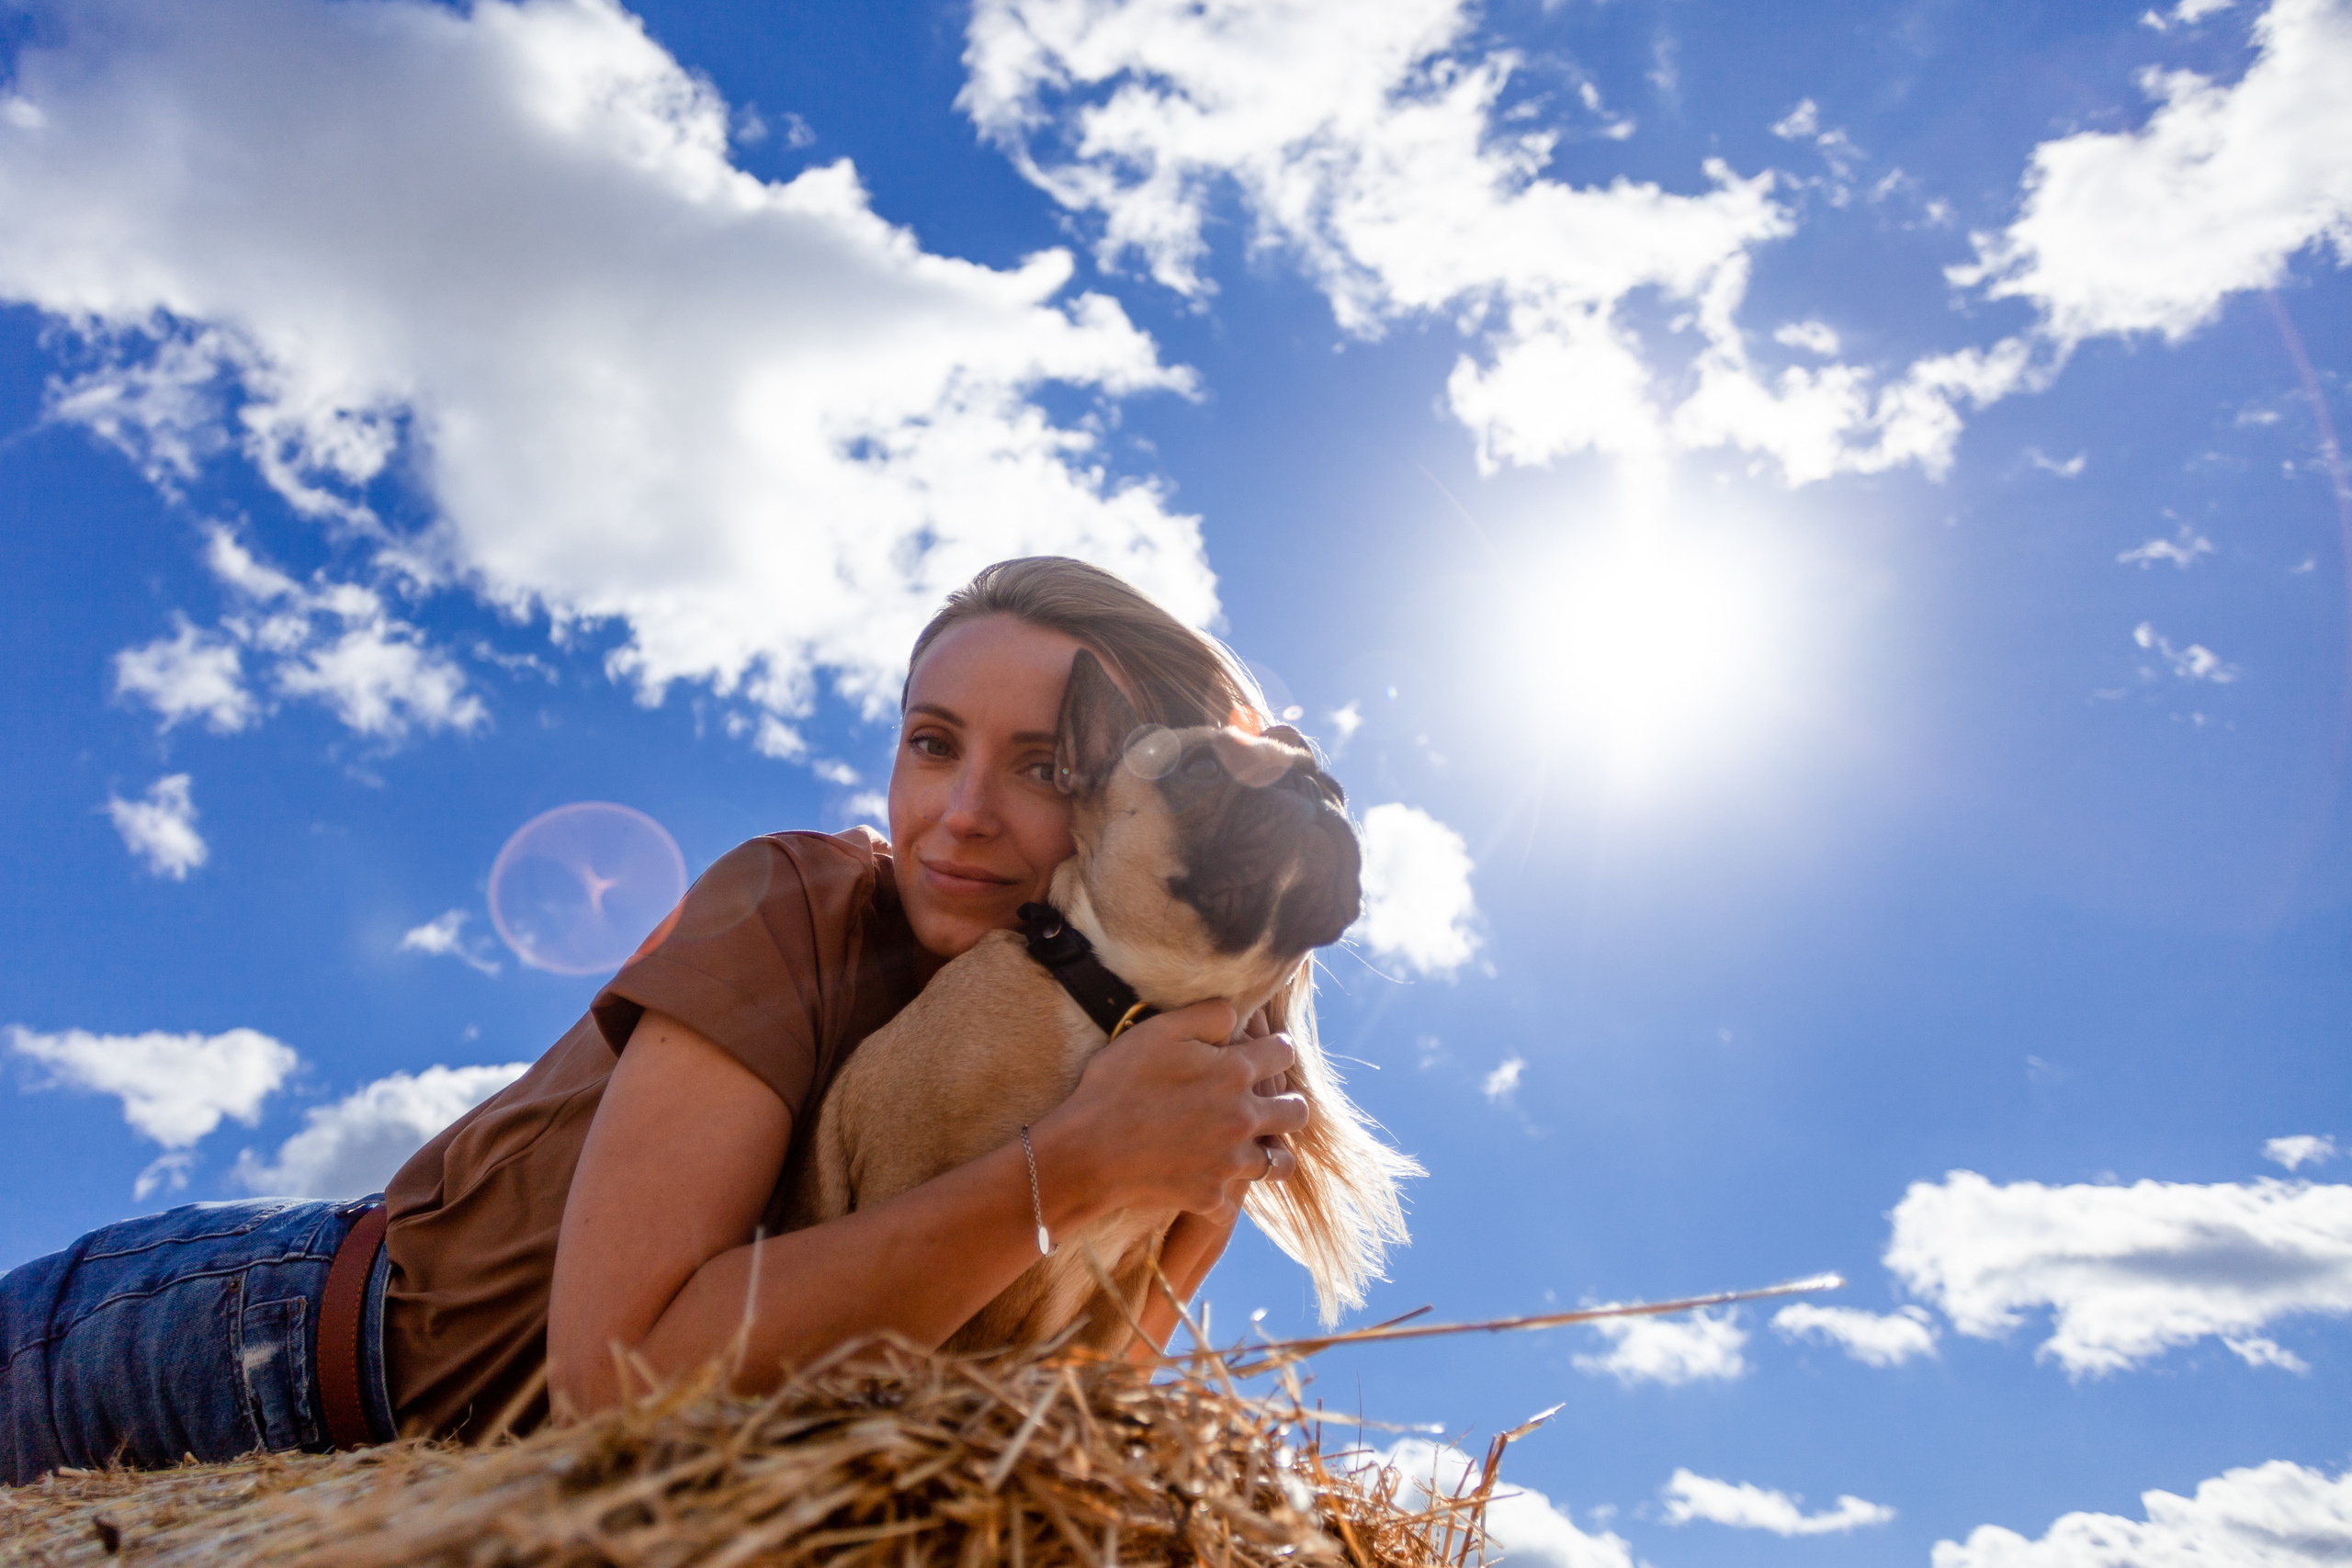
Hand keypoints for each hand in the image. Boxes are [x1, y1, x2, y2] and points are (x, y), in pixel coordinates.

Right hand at [1035, 998, 1308, 1222]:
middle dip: (1288, 1101)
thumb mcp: (1158, 1031)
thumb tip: (1236, 1017)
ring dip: (1270, 1151)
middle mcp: (1243, 1119)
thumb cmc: (1118, 1085)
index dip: (1275, 1047)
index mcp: (1235, 1074)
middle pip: (1298, 1112)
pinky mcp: (1211, 1197)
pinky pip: (1233, 1201)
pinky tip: (1209, 1182)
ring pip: (1280, 1163)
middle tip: (1268, 1100)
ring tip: (1255, 1145)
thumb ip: (1207, 1016)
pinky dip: (1223, 1192)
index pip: (1284, 1052)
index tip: (1263, 1051)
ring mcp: (1230, 1163)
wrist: (1087, 1151)